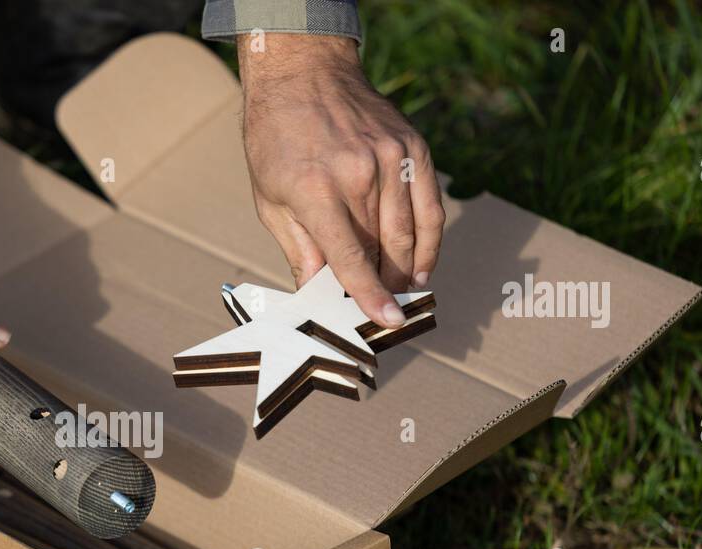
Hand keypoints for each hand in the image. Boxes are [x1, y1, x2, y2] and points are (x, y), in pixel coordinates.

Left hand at [238, 33, 444, 327]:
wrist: (303, 73)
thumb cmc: (276, 141)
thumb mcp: (270, 200)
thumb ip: (300, 249)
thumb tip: (316, 294)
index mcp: (316, 191)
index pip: (349, 258)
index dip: (368, 295)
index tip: (386, 321)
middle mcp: (358, 174)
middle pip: (384, 249)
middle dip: (387, 286)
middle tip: (387, 310)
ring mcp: (391, 158)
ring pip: (411, 231)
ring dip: (410, 268)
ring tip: (403, 290)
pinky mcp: (412, 146)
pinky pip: (430, 204)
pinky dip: (431, 238)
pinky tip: (422, 262)